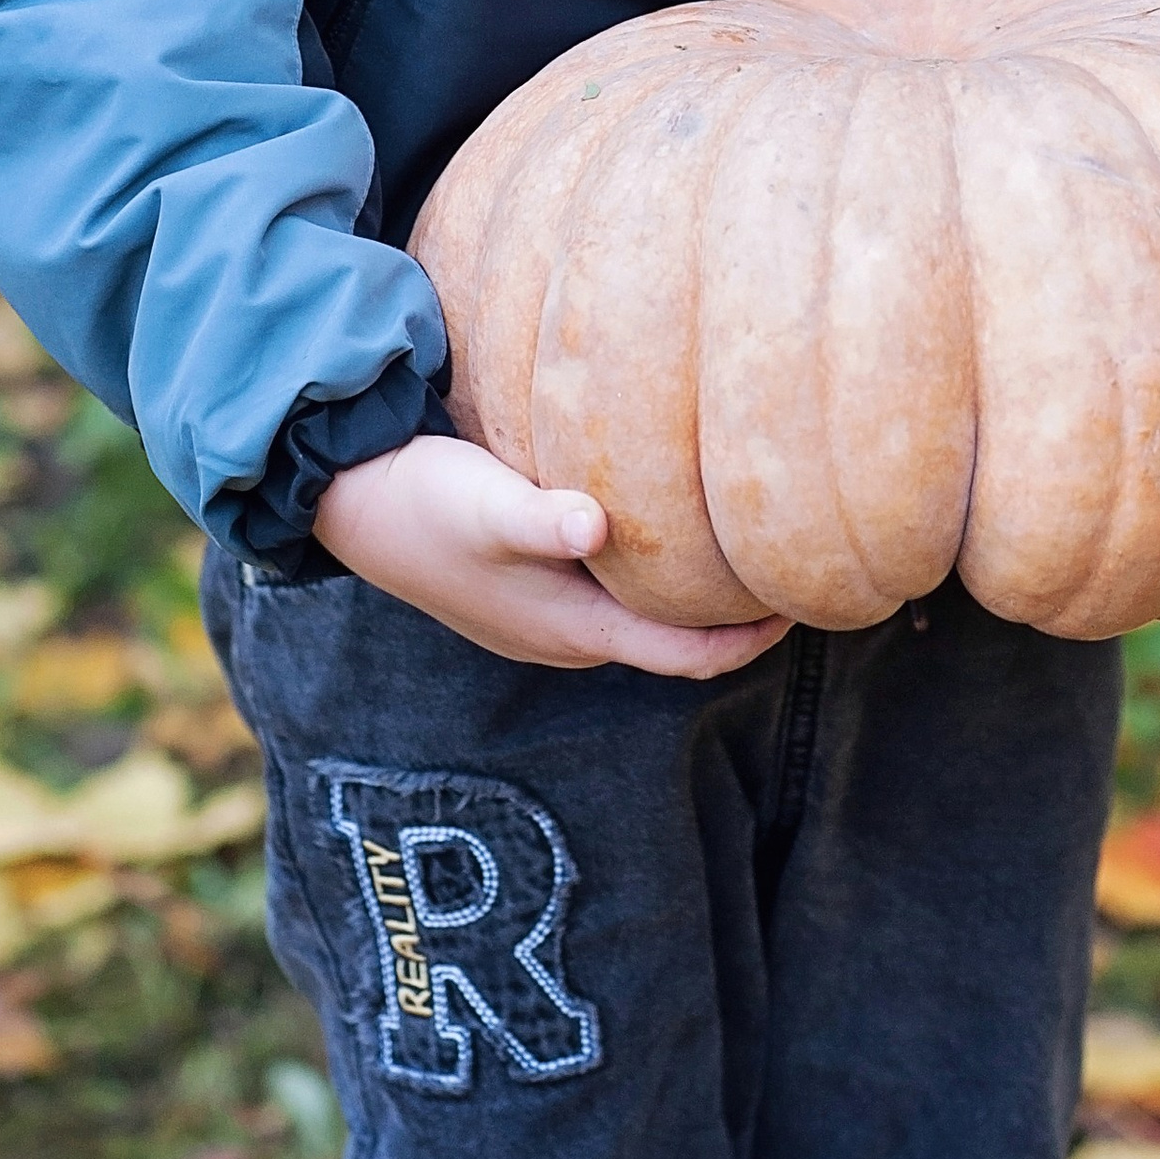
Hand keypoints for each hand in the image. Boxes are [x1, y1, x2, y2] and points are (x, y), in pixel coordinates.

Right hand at [314, 433, 791, 677]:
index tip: (812, 599)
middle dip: (739, 613)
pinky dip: (656, 573)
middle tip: (797, 561)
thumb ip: (542, 520)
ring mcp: (546, 616)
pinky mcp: (529, 586)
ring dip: (696, 592)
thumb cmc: (423, 502)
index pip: (693, 656)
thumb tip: (597, 527)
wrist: (347, 503)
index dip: (757, 638)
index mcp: (575, 631)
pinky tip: (666, 520)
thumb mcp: (486, 506)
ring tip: (747, 540)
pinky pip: (613, 593)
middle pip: (679, 641)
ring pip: (646, 616)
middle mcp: (568, 636)